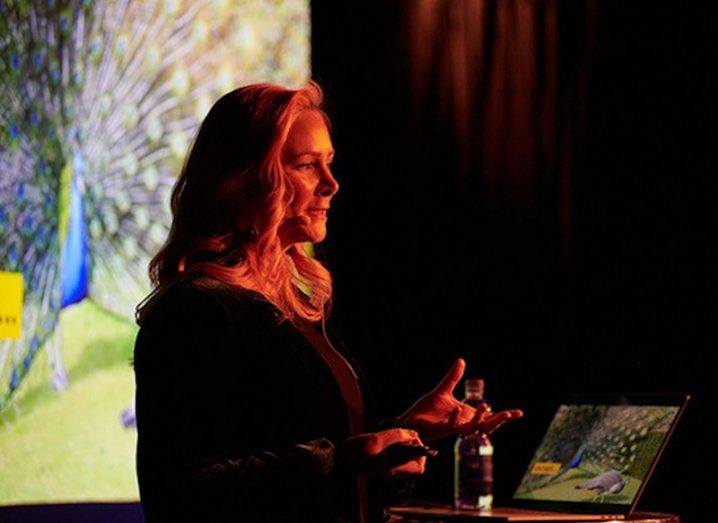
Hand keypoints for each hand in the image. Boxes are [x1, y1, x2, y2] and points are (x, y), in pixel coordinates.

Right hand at [336, 428, 427, 478]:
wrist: (337, 460)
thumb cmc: (354, 449)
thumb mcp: (376, 438)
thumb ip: (396, 435)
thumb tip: (413, 434)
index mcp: (391, 468)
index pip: (419, 469)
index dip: (421, 454)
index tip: (413, 440)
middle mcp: (390, 474)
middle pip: (413, 468)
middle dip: (414, 452)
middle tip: (407, 438)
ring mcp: (385, 473)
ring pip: (405, 465)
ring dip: (406, 452)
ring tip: (398, 438)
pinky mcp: (379, 470)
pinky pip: (396, 464)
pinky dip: (397, 453)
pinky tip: (389, 442)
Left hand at [396, 358, 522, 441]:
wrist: (410, 419)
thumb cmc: (426, 409)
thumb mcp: (442, 390)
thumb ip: (453, 378)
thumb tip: (461, 360)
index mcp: (466, 415)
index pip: (489, 417)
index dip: (504, 416)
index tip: (518, 412)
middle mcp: (463, 423)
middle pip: (487, 425)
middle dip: (499, 420)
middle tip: (510, 414)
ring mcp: (454, 428)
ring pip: (473, 428)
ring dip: (480, 418)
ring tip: (484, 406)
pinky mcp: (443, 430)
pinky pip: (453, 427)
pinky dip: (455, 418)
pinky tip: (456, 408)